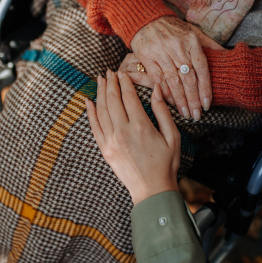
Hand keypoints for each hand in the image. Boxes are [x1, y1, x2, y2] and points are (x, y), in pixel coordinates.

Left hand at [85, 70, 180, 204]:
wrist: (152, 190)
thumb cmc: (166, 163)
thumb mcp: (173, 136)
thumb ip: (163, 111)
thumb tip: (156, 90)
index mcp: (141, 127)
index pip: (128, 97)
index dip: (125, 83)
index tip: (123, 73)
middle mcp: (123, 132)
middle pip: (112, 100)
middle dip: (110, 83)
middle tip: (109, 72)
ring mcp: (111, 141)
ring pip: (101, 111)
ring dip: (100, 93)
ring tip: (100, 80)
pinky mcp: (105, 150)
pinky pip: (94, 127)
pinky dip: (90, 112)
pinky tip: (89, 101)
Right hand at [130, 16, 223, 119]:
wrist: (146, 18)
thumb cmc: (173, 28)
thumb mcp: (194, 31)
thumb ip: (209, 44)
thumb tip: (227, 53)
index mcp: (191, 42)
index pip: (202, 68)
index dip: (205, 88)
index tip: (207, 104)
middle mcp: (178, 47)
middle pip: (188, 78)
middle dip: (193, 99)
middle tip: (197, 115)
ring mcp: (162, 52)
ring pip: (173, 81)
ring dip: (180, 99)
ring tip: (185, 114)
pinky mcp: (148, 57)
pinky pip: (158, 79)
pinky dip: (164, 92)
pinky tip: (170, 103)